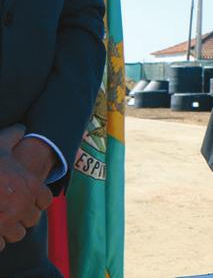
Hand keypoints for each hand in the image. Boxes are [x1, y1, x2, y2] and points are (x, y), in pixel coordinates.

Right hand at [0, 126, 52, 251]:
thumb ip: (12, 138)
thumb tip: (21, 129)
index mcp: (29, 186)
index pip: (44, 201)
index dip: (35, 201)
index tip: (24, 199)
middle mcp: (22, 205)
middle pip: (31, 220)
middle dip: (21, 217)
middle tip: (7, 211)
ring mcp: (7, 222)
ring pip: (17, 234)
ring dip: (8, 230)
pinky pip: (0, 246)